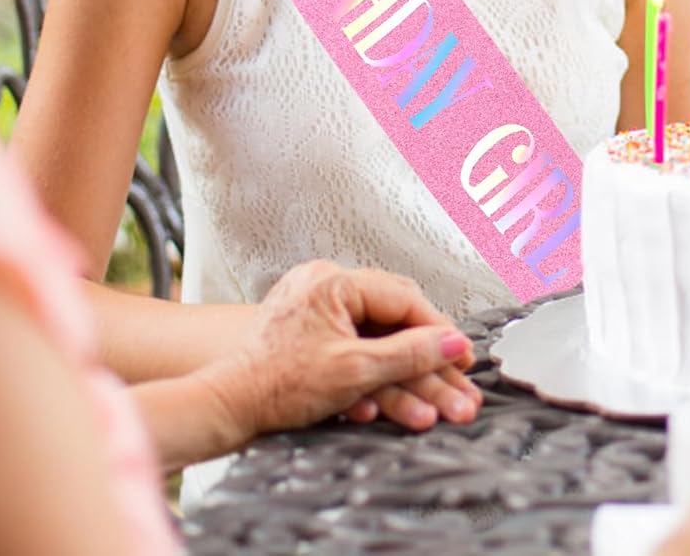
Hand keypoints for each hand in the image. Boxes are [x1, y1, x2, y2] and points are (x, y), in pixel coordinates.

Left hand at [200, 260, 482, 438]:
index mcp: (333, 281)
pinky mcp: (308, 332)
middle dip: (425, 359)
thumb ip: (408, 354)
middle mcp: (324, 285)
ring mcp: (315, 307)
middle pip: (393, 319)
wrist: (228, 407)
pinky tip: (382, 403)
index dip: (437, 330)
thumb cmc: (276, 386)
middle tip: (458, 381)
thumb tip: (452, 343)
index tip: (462, 356)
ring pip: (375, 338)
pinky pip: (352, 346)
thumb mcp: (354, 372)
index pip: (403, 298)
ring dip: (403, 375)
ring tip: (433, 404)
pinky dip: (370, 375)